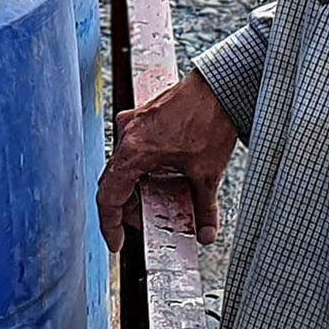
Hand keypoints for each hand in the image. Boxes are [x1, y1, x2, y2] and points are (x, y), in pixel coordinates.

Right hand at [98, 70, 238, 249]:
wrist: (219, 87)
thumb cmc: (209, 118)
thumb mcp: (207, 172)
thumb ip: (204, 207)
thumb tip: (204, 232)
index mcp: (135, 151)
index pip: (109, 196)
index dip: (109, 223)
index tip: (116, 241)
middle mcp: (128, 136)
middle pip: (116, 183)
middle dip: (130, 208)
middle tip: (148, 223)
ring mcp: (133, 124)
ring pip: (126, 167)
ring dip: (139, 188)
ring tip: (162, 201)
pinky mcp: (144, 118)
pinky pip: (135, 151)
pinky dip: (145, 169)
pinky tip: (165, 177)